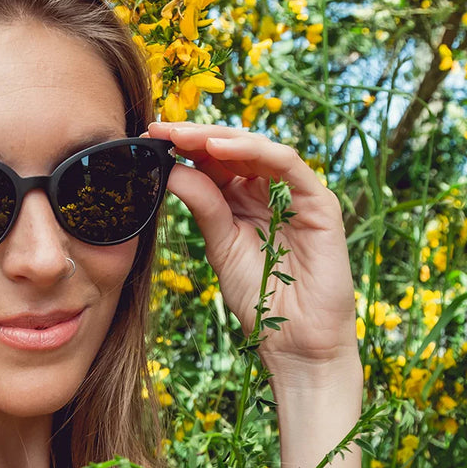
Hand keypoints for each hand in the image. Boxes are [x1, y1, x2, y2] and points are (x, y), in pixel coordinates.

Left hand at [147, 123, 360, 376]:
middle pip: (234, 149)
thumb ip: (203, 206)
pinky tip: (220, 147)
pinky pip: (287, 165)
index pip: (214, 162)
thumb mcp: (220, 246)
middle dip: (196, 136)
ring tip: (184, 135)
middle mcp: (271, 192)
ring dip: (220, 137)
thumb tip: (172, 169)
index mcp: (244, 201)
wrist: (292, 340)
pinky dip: (255, 151)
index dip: (184, 148)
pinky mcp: (319, 203)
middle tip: (160, 127)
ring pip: (259, 150)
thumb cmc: (259, 299)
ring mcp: (296, 195)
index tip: (148, 137)